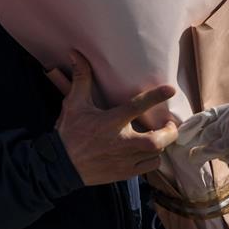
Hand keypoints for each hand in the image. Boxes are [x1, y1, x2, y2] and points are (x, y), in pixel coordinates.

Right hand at [56, 50, 178, 185]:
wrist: (58, 167)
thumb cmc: (69, 133)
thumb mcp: (74, 103)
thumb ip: (81, 78)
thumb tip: (76, 54)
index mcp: (111, 122)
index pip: (136, 107)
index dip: (155, 97)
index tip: (170, 89)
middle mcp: (120, 142)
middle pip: (156, 141)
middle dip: (169, 132)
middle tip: (169, 124)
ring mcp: (123, 161)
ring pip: (155, 155)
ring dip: (160, 145)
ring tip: (159, 137)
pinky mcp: (123, 174)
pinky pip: (147, 168)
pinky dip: (152, 159)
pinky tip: (147, 151)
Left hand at [176, 98, 228, 168]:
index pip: (212, 114)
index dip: (198, 121)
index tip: (187, 126)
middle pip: (206, 124)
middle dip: (191, 132)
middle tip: (179, 137)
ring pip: (208, 137)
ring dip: (195, 145)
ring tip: (185, 152)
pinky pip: (216, 149)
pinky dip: (203, 153)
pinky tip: (194, 157)